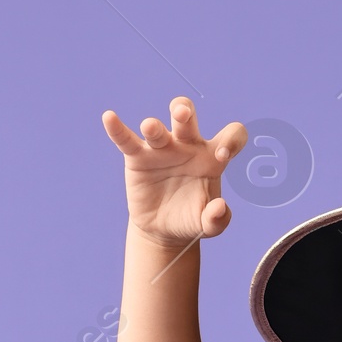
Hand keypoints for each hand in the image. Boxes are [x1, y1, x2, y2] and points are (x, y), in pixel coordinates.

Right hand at [101, 97, 246, 251]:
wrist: (164, 229)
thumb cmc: (191, 219)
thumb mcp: (209, 225)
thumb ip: (218, 219)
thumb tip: (220, 207)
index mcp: (211, 156)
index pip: (231, 135)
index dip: (231, 139)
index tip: (223, 156)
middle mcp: (187, 145)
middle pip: (186, 116)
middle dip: (182, 111)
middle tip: (182, 117)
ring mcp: (161, 149)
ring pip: (157, 129)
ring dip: (153, 126)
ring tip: (150, 128)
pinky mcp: (137, 158)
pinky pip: (126, 140)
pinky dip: (116, 129)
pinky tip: (109, 118)